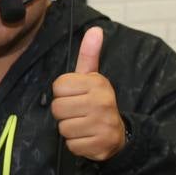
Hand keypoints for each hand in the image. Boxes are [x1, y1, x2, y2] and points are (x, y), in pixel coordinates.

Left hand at [50, 27, 126, 161]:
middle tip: (78, 112)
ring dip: (69, 129)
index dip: (62, 93)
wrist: (117, 133)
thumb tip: (95, 29)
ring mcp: (102, 124)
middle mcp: (102, 102)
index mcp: (97, 83)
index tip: (75, 95)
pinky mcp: (100, 145)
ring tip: (83, 124)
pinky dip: (76, 144)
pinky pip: (71, 145)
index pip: (58, 86)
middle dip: (64, 113)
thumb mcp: (93, 78)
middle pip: (57, 108)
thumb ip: (89, 55)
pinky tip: (87, 137)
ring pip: (63, 128)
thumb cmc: (97, 102)